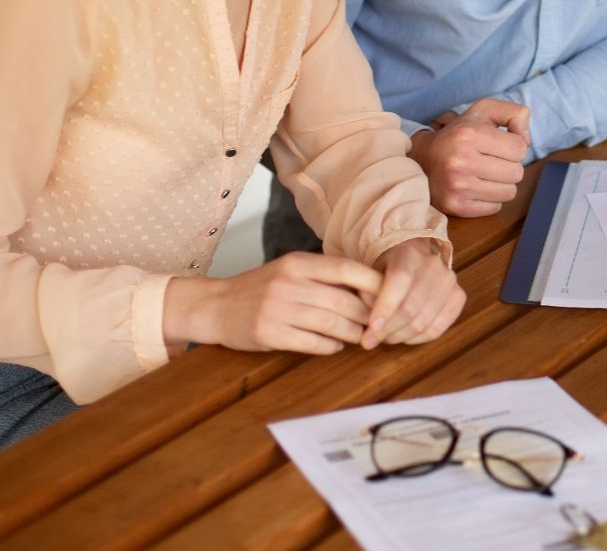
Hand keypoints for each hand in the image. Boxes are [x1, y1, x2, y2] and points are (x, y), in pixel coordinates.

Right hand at [163, 252, 381, 354]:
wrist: (215, 306)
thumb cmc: (262, 287)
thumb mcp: (291, 269)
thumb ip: (324, 274)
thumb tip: (371, 287)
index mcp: (298, 262)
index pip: (347, 269)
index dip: (373, 284)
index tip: (388, 295)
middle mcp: (289, 283)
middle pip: (343, 301)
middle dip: (367, 315)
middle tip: (379, 324)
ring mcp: (277, 309)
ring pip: (331, 324)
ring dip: (352, 334)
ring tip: (360, 336)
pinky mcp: (269, 334)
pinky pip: (312, 343)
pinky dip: (330, 346)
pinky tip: (335, 345)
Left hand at [361, 237, 464, 348]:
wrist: (413, 261)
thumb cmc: (386, 270)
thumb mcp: (370, 272)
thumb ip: (366, 294)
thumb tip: (367, 323)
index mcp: (408, 253)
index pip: (399, 279)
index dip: (385, 306)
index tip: (370, 328)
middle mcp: (433, 264)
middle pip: (411, 307)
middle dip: (388, 329)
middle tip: (370, 340)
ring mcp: (449, 280)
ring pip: (424, 322)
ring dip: (400, 337)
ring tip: (385, 338)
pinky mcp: (458, 296)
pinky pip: (438, 328)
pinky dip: (417, 339)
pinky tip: (404, 337)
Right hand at [410, 97, 529, 216]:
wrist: (421, 159)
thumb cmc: (459, 134)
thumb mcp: (484, 111)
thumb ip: (515, 114)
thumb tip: (527, 142)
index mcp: (469, 133)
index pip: (520, 148)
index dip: (514, 146)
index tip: (498, 145)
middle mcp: (461, 160)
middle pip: (517, 172)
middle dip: (508, 166)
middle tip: (490, 160)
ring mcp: (457, 186)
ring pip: (509, 192)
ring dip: (501, 184)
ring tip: (483, 174)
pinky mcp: (456, 206)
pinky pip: (495, 208)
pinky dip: (490, 199)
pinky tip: (475, 187)